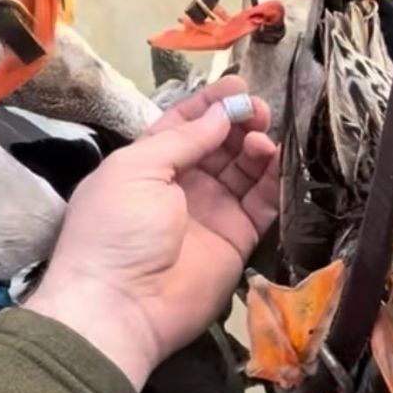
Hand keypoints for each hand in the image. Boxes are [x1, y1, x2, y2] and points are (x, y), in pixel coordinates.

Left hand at [28, 77, 279, 388]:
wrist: (122, 306)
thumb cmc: (118, 230)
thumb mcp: (136, 169)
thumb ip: (183, 139)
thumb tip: (222, 113)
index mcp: (148, 164)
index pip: (184, 125)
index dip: (210, 104)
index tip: (238, 86)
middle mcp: (181, 185)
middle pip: (219, 144)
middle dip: (239, 122)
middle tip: (258, 110)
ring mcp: (211, 212)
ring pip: (244, 170)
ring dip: (256, 147)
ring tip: (262, 138)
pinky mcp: (237, 238)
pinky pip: (262, 203)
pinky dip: (273, 179)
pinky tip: (275, 159)